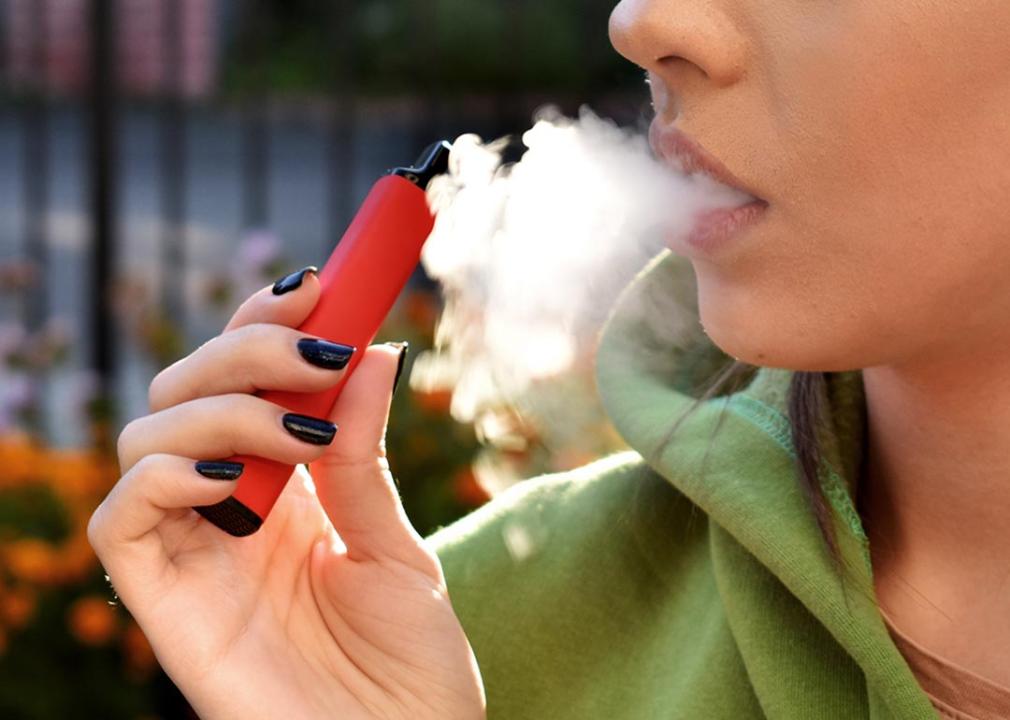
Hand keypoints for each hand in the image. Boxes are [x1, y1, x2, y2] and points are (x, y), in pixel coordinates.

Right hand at [88, 269, 485, 719]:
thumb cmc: (410, 668)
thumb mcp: (394, 543)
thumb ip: (364, 454)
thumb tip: (372, 348)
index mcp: (285, 488)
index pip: (247, 378)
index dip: (268, 323)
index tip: (323, 282)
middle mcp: (229, 509)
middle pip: (187, 387)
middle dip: (250, 348)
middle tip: (321, 346)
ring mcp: (193, 552)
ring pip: (146, 433)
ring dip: (223, 403)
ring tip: (303, 429)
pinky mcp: (164, 603)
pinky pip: (122, 519)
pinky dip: (166, 473)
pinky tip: (237, 475)